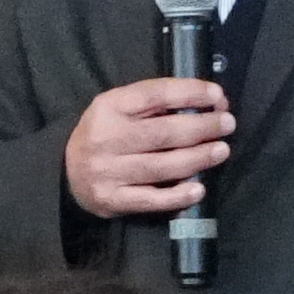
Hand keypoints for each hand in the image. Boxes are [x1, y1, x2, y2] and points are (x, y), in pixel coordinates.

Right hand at [63, 76, 233, 217]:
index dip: (189, 93)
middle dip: (202, 127)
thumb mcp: (117, 108)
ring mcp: (108, 172)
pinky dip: (178, 195)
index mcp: (108, 107)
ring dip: (198, 158)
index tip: (217, 96)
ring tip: (222, 150)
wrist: (66, 172)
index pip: (154, 95)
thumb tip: (204, 102)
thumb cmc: (104, 134)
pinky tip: (199, 188)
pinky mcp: (112, 200)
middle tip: (227, 124)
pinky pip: (151, 199)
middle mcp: (106, 138)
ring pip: (162, 166)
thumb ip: (153, 104)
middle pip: (163, 133)